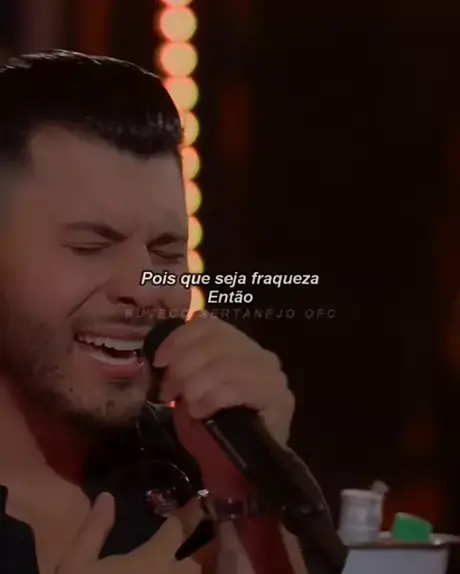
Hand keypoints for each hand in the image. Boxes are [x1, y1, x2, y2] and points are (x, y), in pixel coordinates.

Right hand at [56, 492, 203, 573]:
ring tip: (169, 571)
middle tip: (178, 558)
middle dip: (188, 560)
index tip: (198, 505)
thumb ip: (94, 528)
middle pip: (193, 565)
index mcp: (153, 560)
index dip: (186, 517)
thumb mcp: (76, 562)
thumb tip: (107, 497)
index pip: (177, 530)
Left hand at [154, 312, 294, 485]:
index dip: (179, 338)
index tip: (159, 360)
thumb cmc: (210, 428)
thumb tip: (164, 353)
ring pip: (225, 363)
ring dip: (196, 384)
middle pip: (216, 342)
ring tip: (187, 405)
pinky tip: (201, 412)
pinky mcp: (279, 398)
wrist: (234, 472)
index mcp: (239, 345)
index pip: (209, 324)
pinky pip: (238, 387)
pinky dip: (212, 398)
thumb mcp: (189, 388)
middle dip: (184, 365)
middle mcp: (261, 354)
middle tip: (169, 392)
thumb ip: (183, 364)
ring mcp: (273, 375)